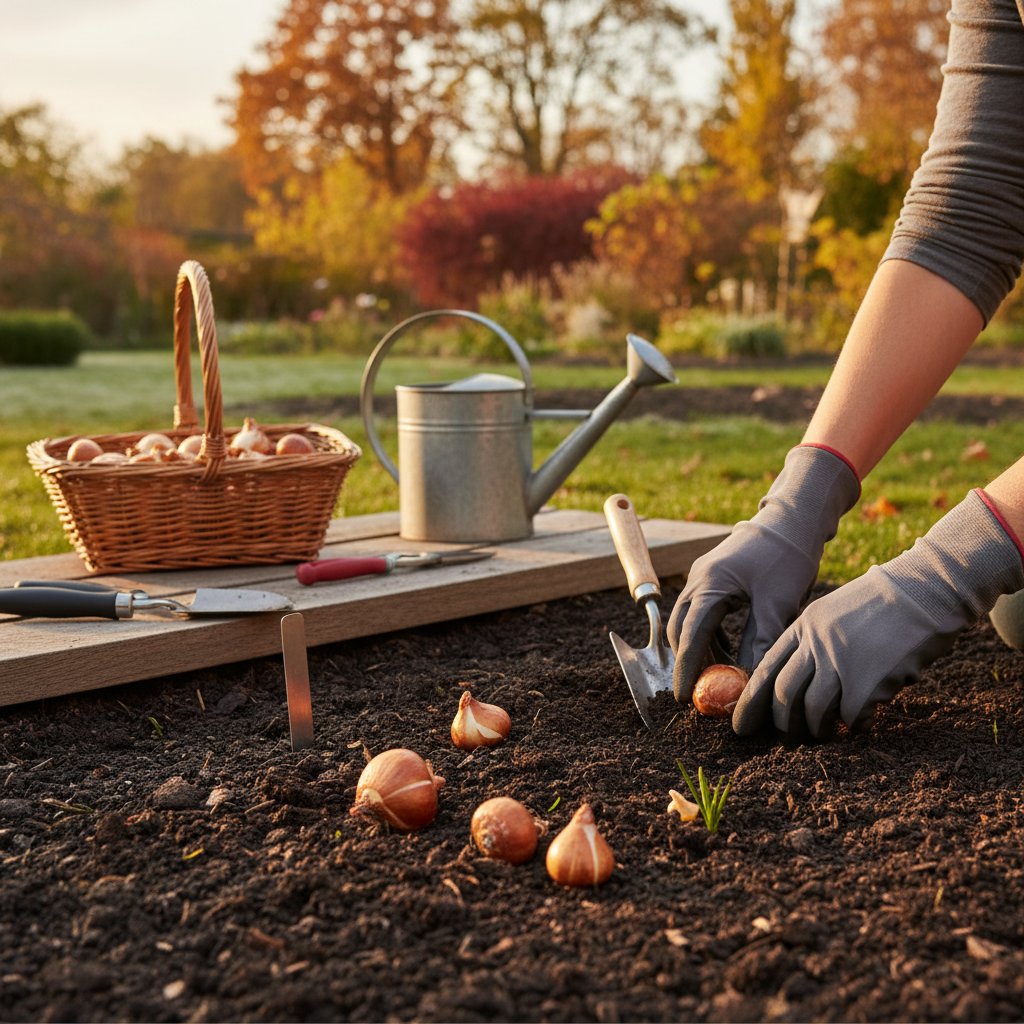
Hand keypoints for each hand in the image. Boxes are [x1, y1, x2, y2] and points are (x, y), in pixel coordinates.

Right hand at [668, 444, 858, 701]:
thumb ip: (759, 642)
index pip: (689, 636)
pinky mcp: (716, 576)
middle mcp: (699, 580)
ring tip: (720, 675)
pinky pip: (703, 612)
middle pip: (681, 630)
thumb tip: (748, 681)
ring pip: (691, 622)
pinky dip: (711, 635)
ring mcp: (704, 576)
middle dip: (689, 662)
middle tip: (702, 692)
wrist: (794, 519)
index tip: (683, 697)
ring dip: (702, 649)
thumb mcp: (778, 604)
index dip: (686, 669)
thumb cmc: (787, 558)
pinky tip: (732, 650)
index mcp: (709, 585)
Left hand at [733, 489, 1023, 738]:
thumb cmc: (882, 605)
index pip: (764, 669)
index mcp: (804, 626)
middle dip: (780, 724)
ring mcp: (842, 661)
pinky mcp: (869, 681)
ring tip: (825, 734)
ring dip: (816, 729)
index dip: (750, 702)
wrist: (925, 590)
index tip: (741, 725)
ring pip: (812, 710)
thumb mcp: (833, 614)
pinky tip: (858, 723)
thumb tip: (796, 687)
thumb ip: (812, 644)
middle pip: (782, 694)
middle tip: (786, 739)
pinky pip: (851, 717)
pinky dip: (852, 726)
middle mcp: (816, 643)